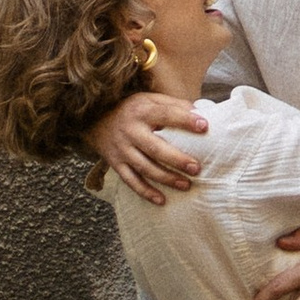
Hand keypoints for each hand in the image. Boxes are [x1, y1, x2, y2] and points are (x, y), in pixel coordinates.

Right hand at [83, 91, 209, 204]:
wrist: (95, 119)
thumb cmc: (131, 109)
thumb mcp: (149, 99)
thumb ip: (172, 105)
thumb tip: (199, 112)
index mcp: (142, 111)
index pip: (166, 114)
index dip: (185, 120)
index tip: (204, 126)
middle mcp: (131, 131)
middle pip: (155, 148)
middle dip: (177, 159)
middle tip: (196, 168)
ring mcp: (122, 149)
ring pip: (145, 167)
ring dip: (166, 178)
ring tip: (186, 185)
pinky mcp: (116, 163)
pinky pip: (131, 180)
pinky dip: (145, 192)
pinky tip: (161, 200)